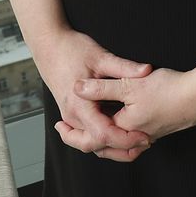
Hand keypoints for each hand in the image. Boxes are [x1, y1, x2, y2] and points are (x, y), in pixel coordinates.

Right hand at [34, 28, 152, 161]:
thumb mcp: (100, 56)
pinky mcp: (72, 114)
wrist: (49, 46)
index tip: (144, 136)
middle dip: (121, 150)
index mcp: (79, 105)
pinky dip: (105, 138)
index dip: (125, 139)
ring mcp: (70, 117)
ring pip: (91, 144)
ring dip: (113, 147)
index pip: (103, 134)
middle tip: (145, 141)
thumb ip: (124, 67)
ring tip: (137, 139)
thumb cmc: (71, 49)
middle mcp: (72, 116)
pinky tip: (123, 131)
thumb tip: (146, 71)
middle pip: (96, 146)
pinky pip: (88, 134)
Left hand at [72, 68, 195, 143]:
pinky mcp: (157, 129)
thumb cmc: (168, 89)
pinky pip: (129, 139)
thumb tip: (77, 87)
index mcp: (124, 127)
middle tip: (64, 131)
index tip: (59, 123)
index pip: (92, 136)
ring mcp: (147, 135)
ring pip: (116, 144)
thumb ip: (102, 87)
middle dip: (82, 140)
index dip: (73, 130)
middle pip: (102, 147)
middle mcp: (134, 137)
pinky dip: (116, 134)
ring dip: (99, 138)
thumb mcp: (130, 84)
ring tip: (84, 129)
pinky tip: (114, 122)